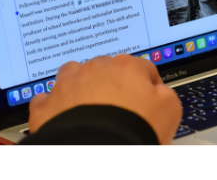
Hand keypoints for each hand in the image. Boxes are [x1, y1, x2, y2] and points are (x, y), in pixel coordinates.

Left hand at [28, 54, 181, 143]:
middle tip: (120, 109)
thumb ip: (165, 94)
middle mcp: (94, 70)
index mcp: (126, 68)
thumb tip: (159, 91)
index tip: (148, 102)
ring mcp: (67, 85)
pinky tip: (61, 118)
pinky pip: (47, 99)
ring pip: (72, 75)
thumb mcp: (169, 111)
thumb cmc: (133, 131)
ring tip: (88, 108)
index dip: (147, 87)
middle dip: (112, 84)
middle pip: (105, 69)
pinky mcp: (46, 106)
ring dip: (80, 87)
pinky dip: (54, 107)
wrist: (96, 149)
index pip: (141, 68)